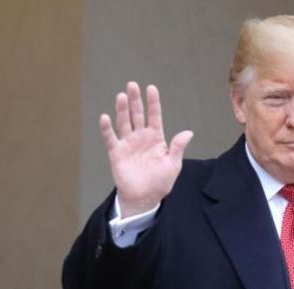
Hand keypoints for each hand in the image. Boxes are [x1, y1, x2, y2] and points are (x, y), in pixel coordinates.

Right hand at [98, 82, 193, 217]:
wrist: (144, 197)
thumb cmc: (160, 182)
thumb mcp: (173, 164)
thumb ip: (178, 147)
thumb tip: (188, 132)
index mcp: (156, 138)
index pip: (154, 116)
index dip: (153, 103)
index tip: (151, 88)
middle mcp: (141, 137)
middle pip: (137, 115)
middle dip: (135, 100)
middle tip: (132, 85)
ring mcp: (128, 144)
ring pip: (124, 122)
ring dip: (122, 110)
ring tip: (122, 96)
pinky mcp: (117, 153)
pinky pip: (110, 138)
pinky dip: (107, 129)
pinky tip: (105, 118)